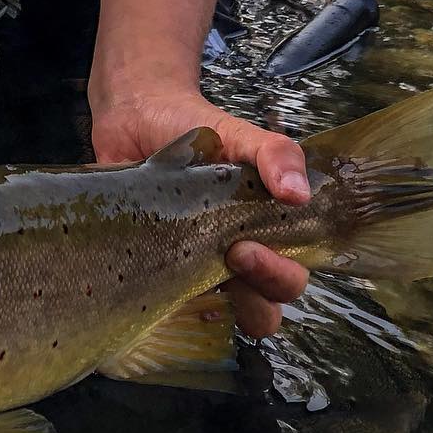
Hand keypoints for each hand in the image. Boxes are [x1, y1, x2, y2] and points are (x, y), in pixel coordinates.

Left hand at [90, 88, 310, 338]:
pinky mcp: (150, 271)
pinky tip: (157, 290)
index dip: (278, 275)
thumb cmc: (192, 127)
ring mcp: (191, 270)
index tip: (246, 246)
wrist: (133, 116)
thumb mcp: (237, 132)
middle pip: (263, 309)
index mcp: (262, 234)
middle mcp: (232, 260)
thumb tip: (299, 193)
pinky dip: (167, 309)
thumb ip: (274, 153)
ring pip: (219, 315)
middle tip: (230, 254)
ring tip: (191, 275)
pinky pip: (166, 310)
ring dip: (215, 307)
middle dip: (257, 291)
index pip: (289, 278)